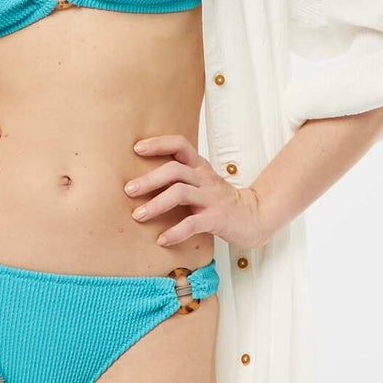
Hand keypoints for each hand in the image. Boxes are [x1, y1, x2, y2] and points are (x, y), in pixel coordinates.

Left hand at [124, 134, 269, 250]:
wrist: (254, 217)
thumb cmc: (218, 200)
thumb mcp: (201, 182)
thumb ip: (179, 177)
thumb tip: (140, 179)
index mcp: (199, 167)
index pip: (180, 145)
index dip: (159, 143)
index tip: (137, 148)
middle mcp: (204, 178)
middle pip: (175, 169)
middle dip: (149, 179)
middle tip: (129, 190)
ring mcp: (211, 198)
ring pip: (180, 193)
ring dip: (156, 204)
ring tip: (138, 215)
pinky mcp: (217, 219)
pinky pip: (193, 223)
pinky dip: (175, 232)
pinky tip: (162, 239)